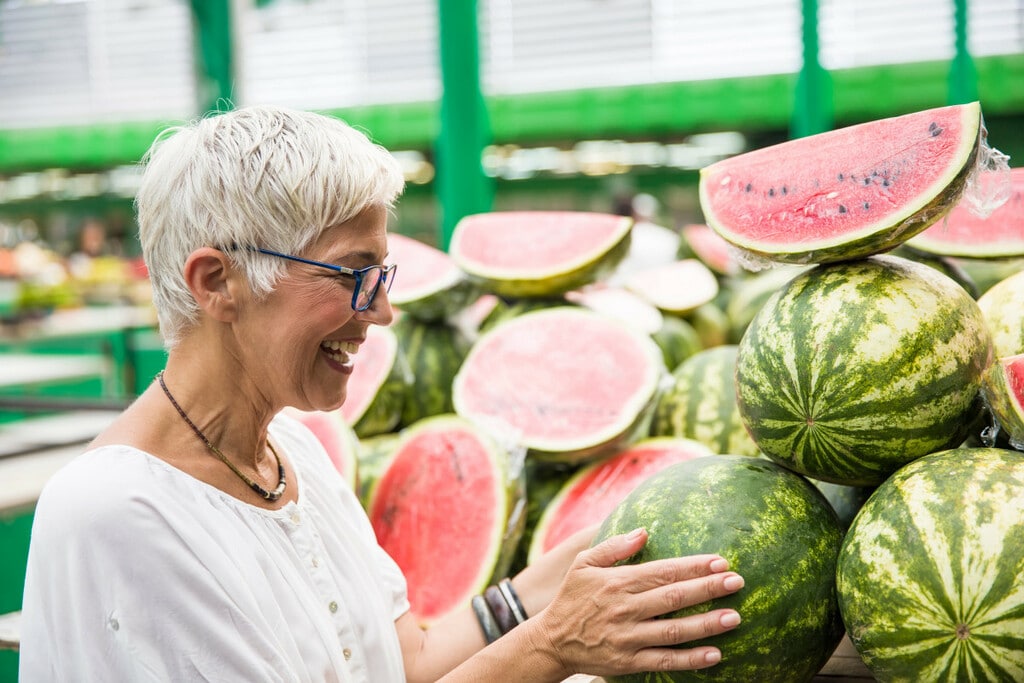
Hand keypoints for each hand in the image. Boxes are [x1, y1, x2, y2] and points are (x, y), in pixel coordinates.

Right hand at [525, 527, 742, 677]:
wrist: (551, 641)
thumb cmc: (572, 598)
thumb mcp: (584, 564)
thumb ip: (614, 547)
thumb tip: (644, 531)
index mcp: (618, 582)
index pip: (663, 571)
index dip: (693, 566)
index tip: (720, 561)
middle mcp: (625, 609)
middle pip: (673, 598)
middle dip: (707, 589)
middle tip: (737, 582)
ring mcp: (628, 637)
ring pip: (673, 631)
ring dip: (706, 624)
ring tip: (734, 617)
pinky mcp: (628, 662)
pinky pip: (664, 661)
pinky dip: (690, 659)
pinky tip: (714, 653)